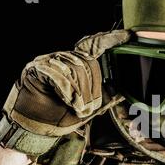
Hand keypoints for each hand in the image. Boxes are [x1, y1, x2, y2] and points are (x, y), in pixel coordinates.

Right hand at [0, 30, 129, 154]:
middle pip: (87, 63)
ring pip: (74, 70)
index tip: (128, 36)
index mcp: (76, 64)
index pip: (95, 46)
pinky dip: (67, 91)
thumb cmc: (60, 116)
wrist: (36, 129)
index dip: (110, 39)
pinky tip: (68, 102)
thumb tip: (120, 93)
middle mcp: (63, 58)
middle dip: (92, 89)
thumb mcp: (87, 108)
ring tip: (76, 108)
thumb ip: (102, 98)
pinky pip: (59, 76)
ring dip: (79, 94)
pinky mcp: (36, 69)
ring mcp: (48, 61)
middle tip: (86, 108)